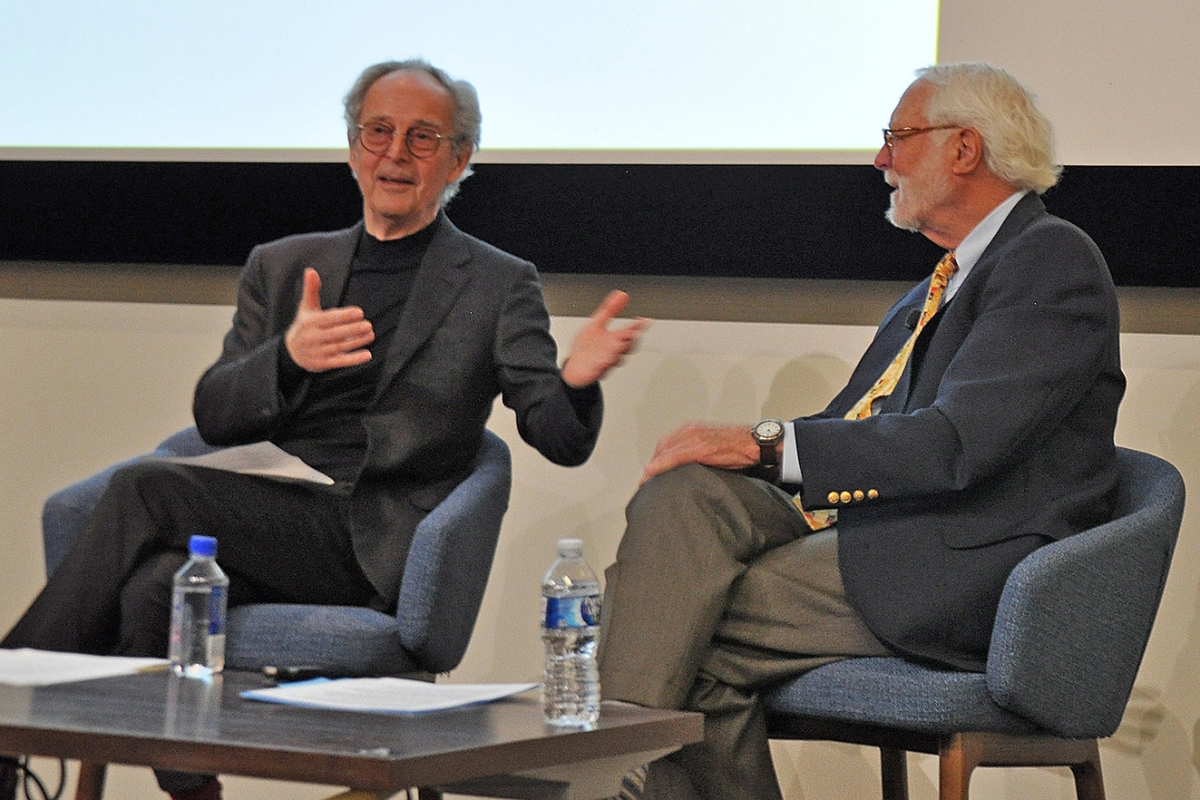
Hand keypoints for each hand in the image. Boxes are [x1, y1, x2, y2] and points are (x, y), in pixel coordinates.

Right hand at [284, 268, 374, 371]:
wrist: (291, 352)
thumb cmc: (304, 325)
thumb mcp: (306, 308)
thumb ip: (311, 290)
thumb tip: (311, 270)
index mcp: (309, 322)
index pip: (329, 318)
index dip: (344, 316)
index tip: (360, 312)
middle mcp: (312, 338)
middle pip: (335, 334)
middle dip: (353, 329)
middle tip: (368, 324)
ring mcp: (318, 352)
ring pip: (340, 347)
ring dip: (356, 342)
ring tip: (371, 334)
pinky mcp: (323, 364)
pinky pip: (340, 362)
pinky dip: (354, 359)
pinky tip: (367, 355)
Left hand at [560, 290, 650, 387]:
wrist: (575, 367)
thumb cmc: (586, 347)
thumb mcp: (596, 323)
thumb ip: (610, 309)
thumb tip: (621, 294)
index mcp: (613, 338)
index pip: (629, 331)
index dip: (638, 326)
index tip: (645, 321)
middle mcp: (612, 349)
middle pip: (627, 345)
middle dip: (630, 340)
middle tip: (633, 333)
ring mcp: (605, 360)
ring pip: (617, 357)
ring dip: (618, 351)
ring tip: (618, 345)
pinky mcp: (596, 369)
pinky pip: (601, 367)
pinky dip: (603, 364)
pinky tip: (603, 360)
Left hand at [641, 422, 759, 483]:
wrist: (758, 443)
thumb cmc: (740, 445)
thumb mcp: (715, 443)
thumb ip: (700, 450)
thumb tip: (692, 465)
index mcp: (693, 428)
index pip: (667, 442)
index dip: (657, 457)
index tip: (650, 469)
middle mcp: (690, 430)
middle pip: (662, 447)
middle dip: (653, 463)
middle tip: (646, 479)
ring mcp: (695, 439)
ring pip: (665, 452)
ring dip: (652, 467)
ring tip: (645, 481)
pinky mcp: (700, 449)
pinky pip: (674, 458)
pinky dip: (660, 466)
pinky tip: (651, 475)